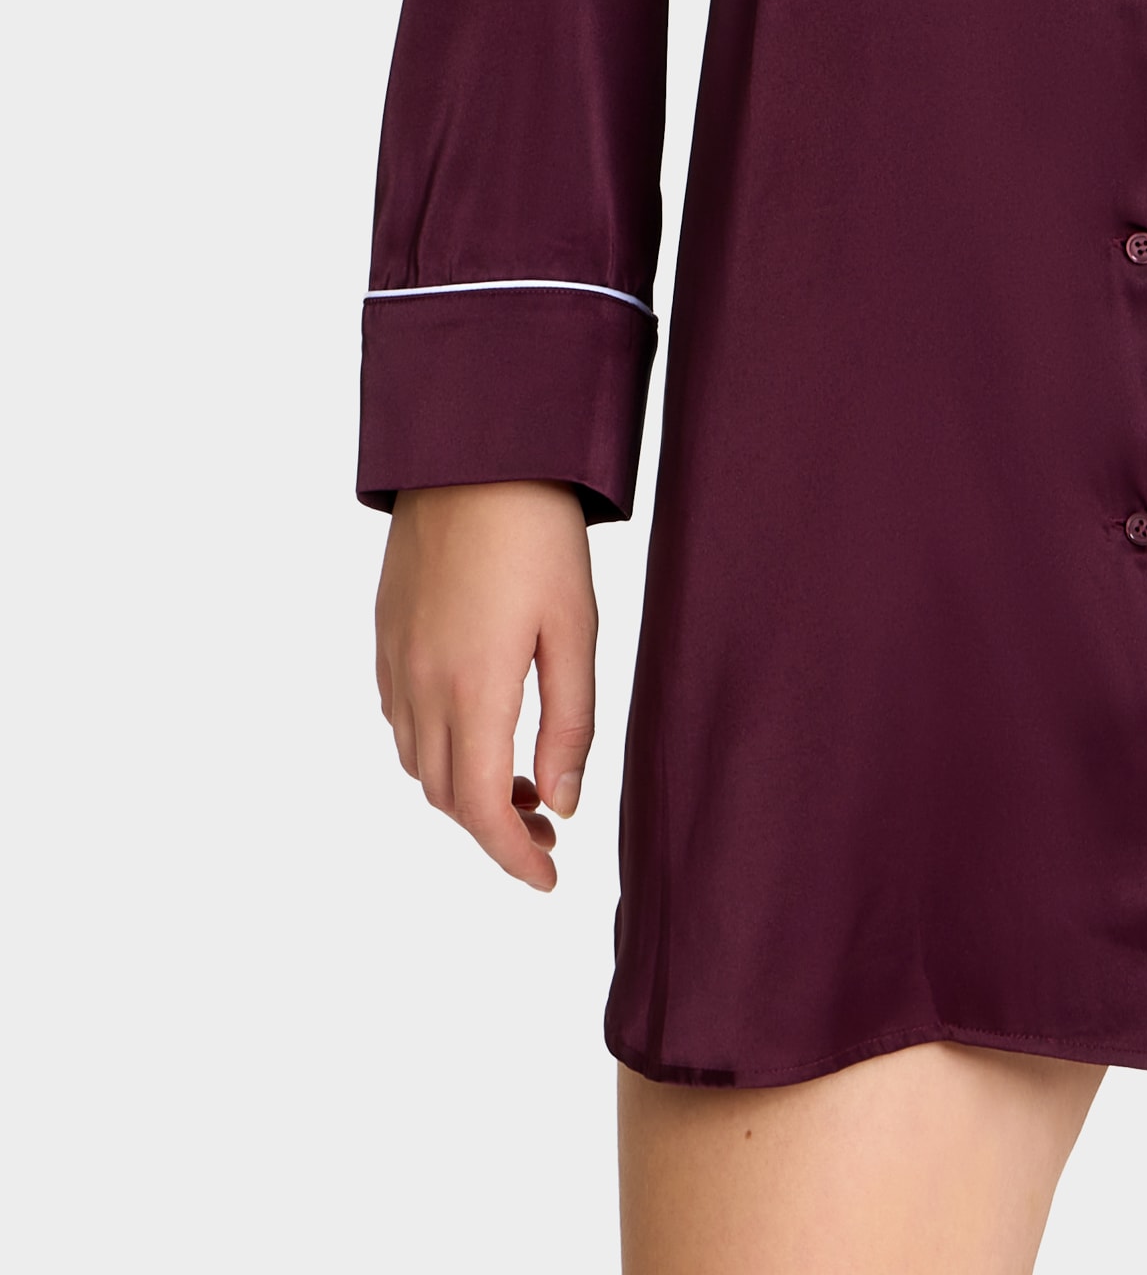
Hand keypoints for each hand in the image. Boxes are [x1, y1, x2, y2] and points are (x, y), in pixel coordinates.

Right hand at [375, 480, 596, 890]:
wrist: (474, 451)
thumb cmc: (537, 534)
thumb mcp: (576, 626)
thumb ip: (569, 721)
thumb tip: (561, 802)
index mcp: (473, 687)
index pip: (478, 808)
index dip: (511, 858)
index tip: (549, 879)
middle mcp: (419, 684)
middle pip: (444, 794)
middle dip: (493, 828)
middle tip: (550, 829)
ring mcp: (394, 659)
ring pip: (417, 761)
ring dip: (463, 788)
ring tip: (522, 782)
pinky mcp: (384, 633)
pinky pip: (400, 719)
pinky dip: (436, 747)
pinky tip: (480, 726)